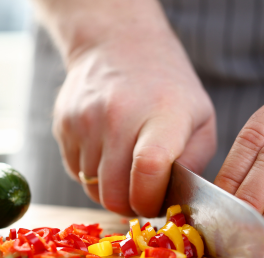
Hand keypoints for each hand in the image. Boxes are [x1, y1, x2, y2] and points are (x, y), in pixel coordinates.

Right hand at [53, 28, 215, 216]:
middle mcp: (117, 117)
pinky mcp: (63, 126)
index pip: (149, 171)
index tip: (157, 203)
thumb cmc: (166, 88)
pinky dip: (92, 174)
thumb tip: (175, 201)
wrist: (116, 45)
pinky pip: (76, 172)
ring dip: (110, 190)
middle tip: (141, 197)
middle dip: (129, 206)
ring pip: (91, 188)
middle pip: (113, 193)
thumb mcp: (200, 118)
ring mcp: (84, 121)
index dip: (151, 201)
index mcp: (161, 115)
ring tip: (126, 170)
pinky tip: (106, 153)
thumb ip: (194, 163)